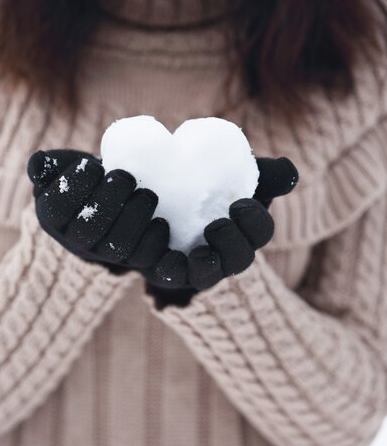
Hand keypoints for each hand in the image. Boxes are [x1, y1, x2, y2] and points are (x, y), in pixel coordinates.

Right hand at [27, 149, 169, 269]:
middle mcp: (77, 242)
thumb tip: (37, 162)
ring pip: (117, 246)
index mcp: (54, 218)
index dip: (74, 187)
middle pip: (88, 230)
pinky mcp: (133, 260)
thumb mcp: (65, 169)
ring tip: (148, 194)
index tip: (93, 166)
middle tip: (125, 176)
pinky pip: (144, 258)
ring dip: (135, 218)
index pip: (56, 208)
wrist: (118, 196)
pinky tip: (162, 221)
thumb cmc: (89, 178)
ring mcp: (105, 254)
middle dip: (108, 201)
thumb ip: (50, 166)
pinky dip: (155, 240)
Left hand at [143, 156, 298, 306]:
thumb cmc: (210, 192)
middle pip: (238, 260)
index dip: (254, 222)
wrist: (165, 201)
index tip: (239, 204)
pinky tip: (158, 241)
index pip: (260, 232)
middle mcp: (224, 256)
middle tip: (216, 225)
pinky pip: (167, 275)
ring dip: (202, 264)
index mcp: (245, 232)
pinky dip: (165, 263)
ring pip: (204, 276)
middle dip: (231, 244)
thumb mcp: (237, 177)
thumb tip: (288, 170)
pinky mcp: (165, 270)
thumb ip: (263, 173)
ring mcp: (195, 268)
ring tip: (188, 244)